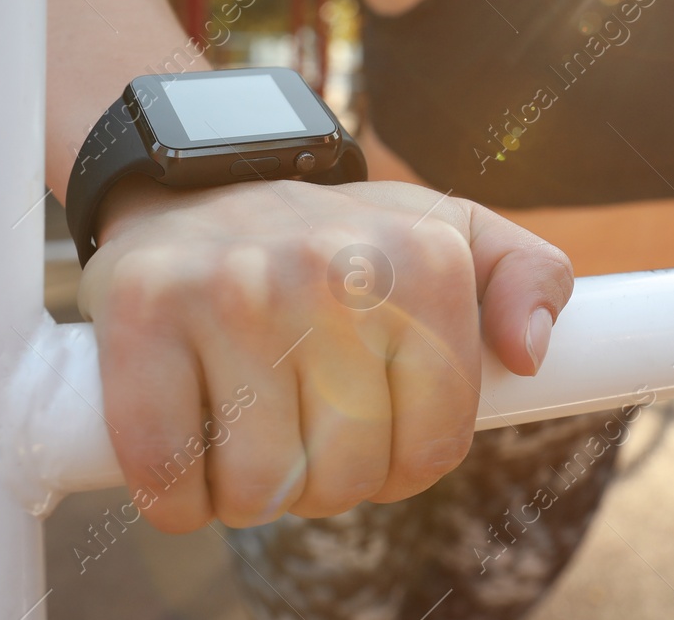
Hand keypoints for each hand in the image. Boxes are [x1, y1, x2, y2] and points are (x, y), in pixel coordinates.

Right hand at [76, 175, 571, 530]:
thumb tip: (530, 353)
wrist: (202, 182)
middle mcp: (334, 269)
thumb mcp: (453, 232)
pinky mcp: (142, 311)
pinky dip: (175, 493)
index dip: (403, 465)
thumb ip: (528, 276)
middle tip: (301, 428)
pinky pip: (166, 471)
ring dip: (248, 491)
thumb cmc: (340, 238)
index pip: (435, 447)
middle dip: (325, 479)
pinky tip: (188, 447)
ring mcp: (233, 287)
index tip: (376, 432)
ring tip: (248, 431)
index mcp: (423, 258)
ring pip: (259, 486)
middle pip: (348, 475)